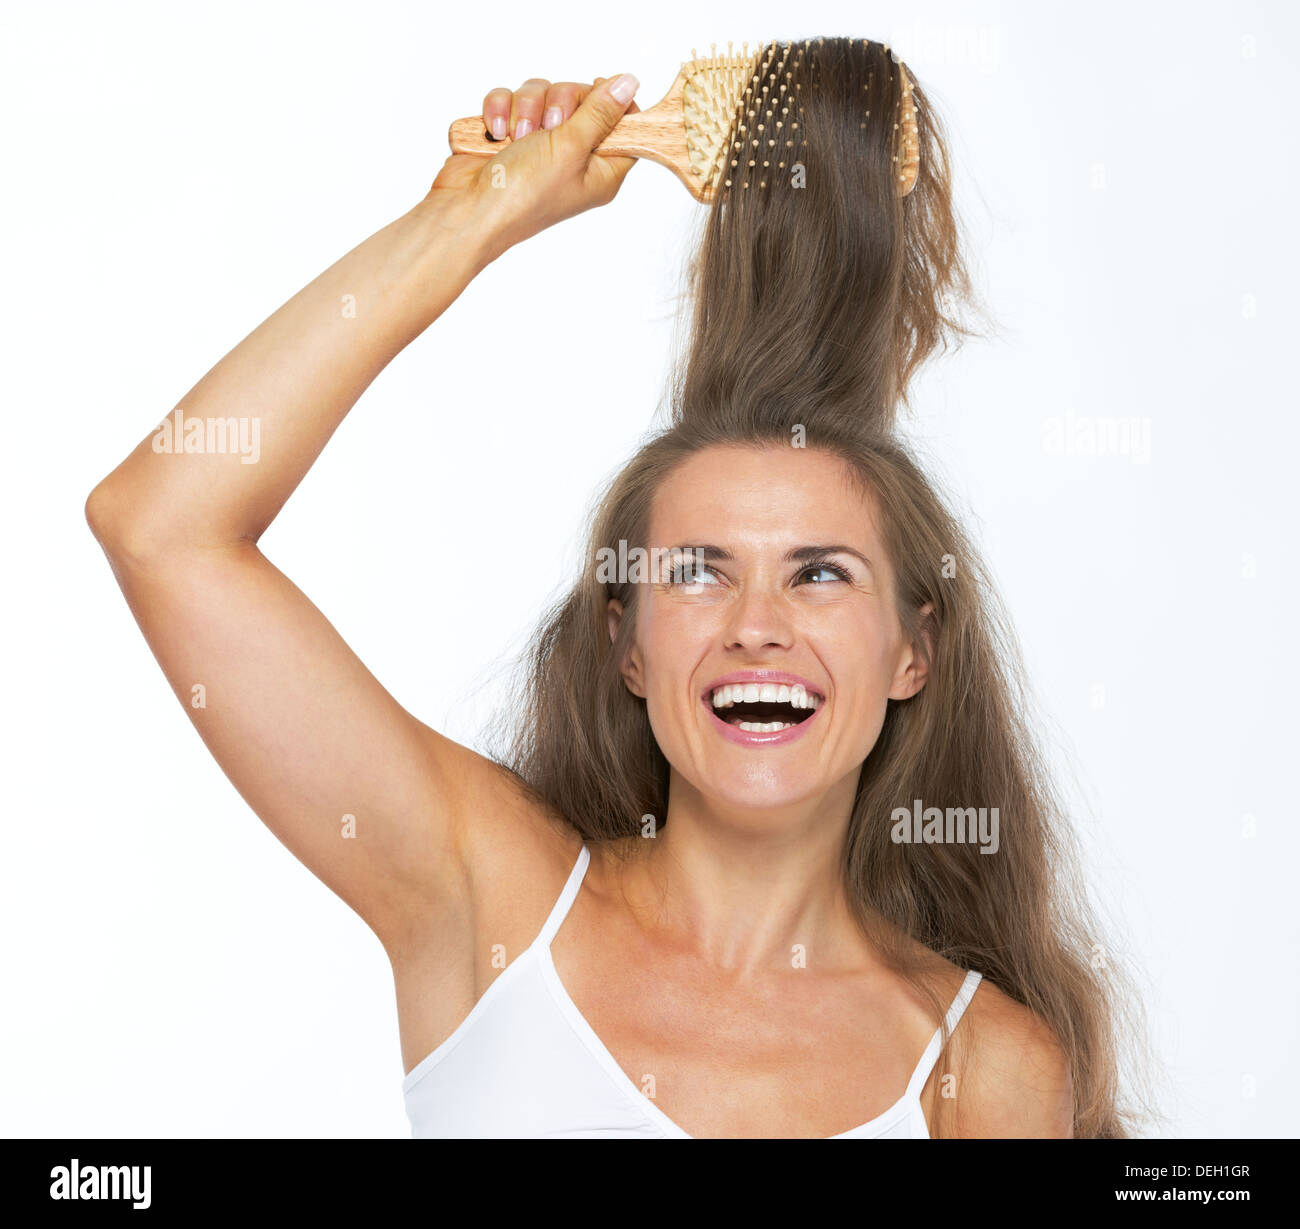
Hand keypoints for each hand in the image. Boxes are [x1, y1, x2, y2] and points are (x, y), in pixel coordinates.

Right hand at [424, 74, 640, 260]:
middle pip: (582, 100)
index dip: (615, 103)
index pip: (625, 127)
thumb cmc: (522, 195)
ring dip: (524, 108)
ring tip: (515, 137)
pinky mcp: (509, 134)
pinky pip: (510, 99)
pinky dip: (499, 110)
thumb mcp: (570, 149)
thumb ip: (599, 113)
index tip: (598, 89)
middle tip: (548, 126)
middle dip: (559, 102)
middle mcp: (573, 156)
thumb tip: (628, 84)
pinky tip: (494, 134)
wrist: (467, 209)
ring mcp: (539, 145)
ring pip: (542, 94)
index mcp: (601, 170)